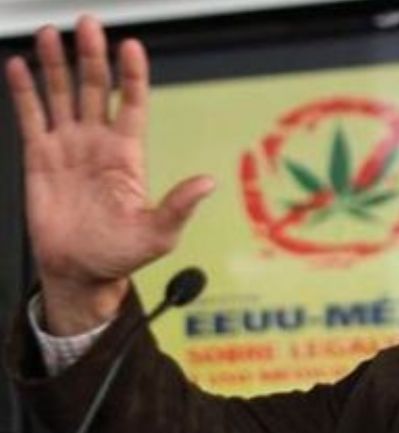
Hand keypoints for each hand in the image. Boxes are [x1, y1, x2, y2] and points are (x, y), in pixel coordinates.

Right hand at [5, 16, 213, 333]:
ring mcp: (69, 147)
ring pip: (61, 95)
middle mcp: (98, 143)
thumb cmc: (121, 255)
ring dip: (57, 64)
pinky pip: (31, 117)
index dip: (131, 76)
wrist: (80, 271)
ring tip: (53, 33)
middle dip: (92, 56)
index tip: (131, 47)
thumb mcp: (159, 234)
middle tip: (88, 24)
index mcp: (128, 155)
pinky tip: (19, 67)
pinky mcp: (40, 158)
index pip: (131, 104)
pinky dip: (24, 92)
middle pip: (94, 88)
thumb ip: (179, 206)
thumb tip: (207, 183)